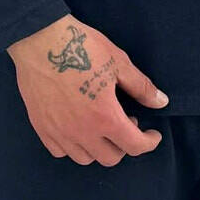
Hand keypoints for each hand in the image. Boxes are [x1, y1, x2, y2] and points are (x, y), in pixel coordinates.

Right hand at [7, 16, 167, 164]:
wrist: (39, 40)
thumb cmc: (80, 48)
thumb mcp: (118, 63)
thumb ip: (141, 87)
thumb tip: (160, 101)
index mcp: (105, 117)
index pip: (135, 146)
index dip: (149, 143)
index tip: (152, 135)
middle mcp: (82, 131)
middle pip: (110, 158)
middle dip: (125, 145)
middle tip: (126, 124)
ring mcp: (59, 132)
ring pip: (85, 159)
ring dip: (99, 148)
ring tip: (101, 127)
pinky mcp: (42, 128)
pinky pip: (60, 151)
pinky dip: (73, 147)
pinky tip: (78, 129)